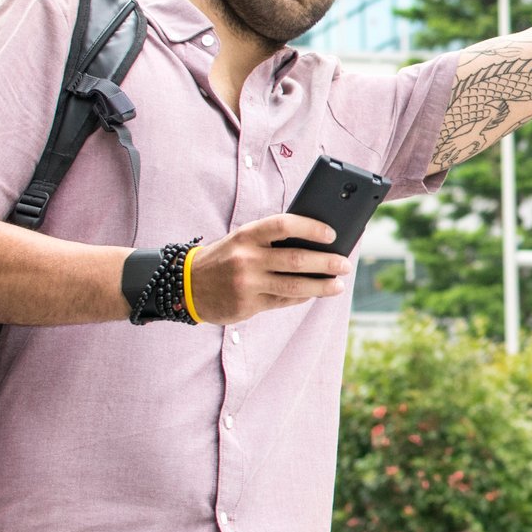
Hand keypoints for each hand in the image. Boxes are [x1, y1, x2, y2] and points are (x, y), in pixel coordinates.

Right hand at [186, 214, 350, 323]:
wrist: (186, 285)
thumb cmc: (225, 257)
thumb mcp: (242, 240)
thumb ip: (271, 241)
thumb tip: (316, 244)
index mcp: (246, 235)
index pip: (283, 225)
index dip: (311, 227)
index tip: (332, 233)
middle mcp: (246, 259)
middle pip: (296, 260)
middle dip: (326, 262)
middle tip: (345, 264)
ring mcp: (246, 284)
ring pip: (293, 286)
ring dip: (321, 286)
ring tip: (338, 284)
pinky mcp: (246, 306)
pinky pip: (282, 301)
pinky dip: (301, 296)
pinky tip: (313, 293)